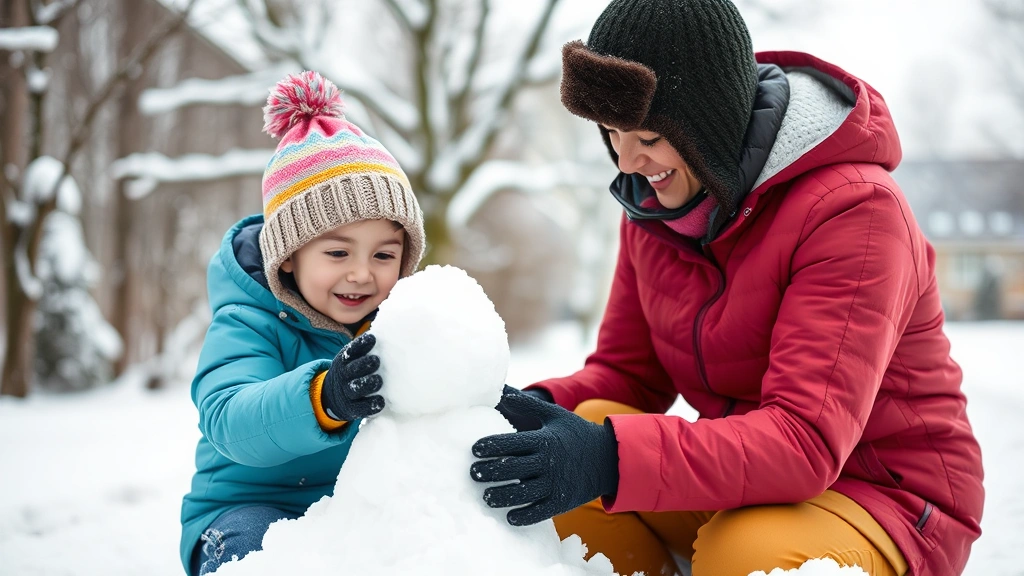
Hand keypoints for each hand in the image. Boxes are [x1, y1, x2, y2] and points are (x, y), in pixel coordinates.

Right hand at [321, 333, 383, 420]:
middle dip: (364, 364)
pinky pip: (359, 408)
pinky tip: (380, 402)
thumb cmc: (352, 371)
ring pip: (355, 389)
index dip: (361, 344)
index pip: (352, 350)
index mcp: (345, 360)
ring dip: (367, 384)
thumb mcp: (352, 358)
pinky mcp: (351, 408)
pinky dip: (370, 405)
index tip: (372, 339)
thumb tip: (387, 334)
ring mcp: (346, 392)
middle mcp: (344, 375)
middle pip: (353, 369)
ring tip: (378, 380)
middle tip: (376, 361)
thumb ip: (364, 349)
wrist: (332, 395)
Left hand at [470, 386, 619, 525]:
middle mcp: (548, 462)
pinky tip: (508, 517)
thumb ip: (528, 405)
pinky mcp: (562, 502)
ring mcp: (555, 484)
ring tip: (485, 497)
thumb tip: (502, 392)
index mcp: (544, 440)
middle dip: (489, 472)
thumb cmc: (578, 434)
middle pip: (511, 469)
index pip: (510, 443)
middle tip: (473, 473)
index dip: (490, 446)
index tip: (474, 450)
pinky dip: (522, 516)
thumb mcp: (555, 415)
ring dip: (500, 496)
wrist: (610, 458)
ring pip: (521, 493)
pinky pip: (538, 512)